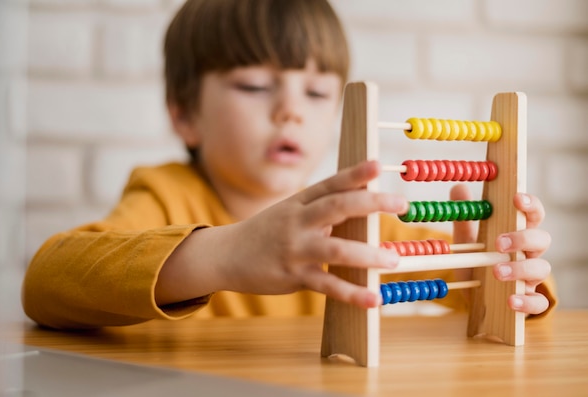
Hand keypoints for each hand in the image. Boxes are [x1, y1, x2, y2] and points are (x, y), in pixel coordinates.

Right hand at [215, 160, 407, 307]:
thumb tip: (364, 208)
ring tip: (392, 260)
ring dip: (367, 254)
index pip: (331, 183)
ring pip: (336, 250)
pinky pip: (327, 286)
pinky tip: (373, 299)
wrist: (225, 255)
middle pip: (337, 207)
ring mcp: (295, 249)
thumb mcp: (289, 213)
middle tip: (401, 204)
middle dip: (372, 203)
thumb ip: (321, 211)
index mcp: (299, 202)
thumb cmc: (265, 232)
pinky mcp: (293, 275)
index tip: (378, 165)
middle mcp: (297, 221)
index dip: (355, 173)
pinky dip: (352, 293)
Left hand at [450, 185, 551, 314]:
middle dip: (523, 238)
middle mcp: (529, 253)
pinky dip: (527, 301)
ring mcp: (531, 277)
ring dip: (520, 269)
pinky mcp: (528, 300)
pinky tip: (510, 300)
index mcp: (517, 234)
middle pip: (542, 239)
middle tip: (499, 242)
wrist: (474, 296)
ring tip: (496, 271)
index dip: (530, 204)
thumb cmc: (477, 262)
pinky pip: (537, 302)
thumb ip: (465, 218)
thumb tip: (459, 188)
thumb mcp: (467, 241)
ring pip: (542, 268)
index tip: (516, 198)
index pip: (533, 214)